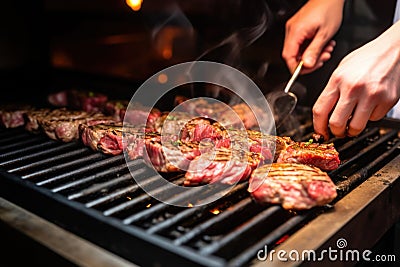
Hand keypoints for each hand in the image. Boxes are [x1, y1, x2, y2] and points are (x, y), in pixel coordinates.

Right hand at [282, 0, 344, 73]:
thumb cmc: (329, 9)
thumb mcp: (325, 34)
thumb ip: (314, 51)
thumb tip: (307, 65)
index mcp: (295, 32)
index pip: (288, 57)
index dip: (297, 67)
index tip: (308, 70)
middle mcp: (291, 31)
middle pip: (293, 55)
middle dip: (309, 60)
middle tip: (323, 58)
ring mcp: (294, 29)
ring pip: (298, 50)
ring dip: (312, 54)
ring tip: (326, 50)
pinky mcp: (298, 28)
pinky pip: (301, 43)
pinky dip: (311, 47)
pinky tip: (322, 45)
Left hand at [313, 21, 399, 139]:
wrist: (393, 50)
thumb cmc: (366, 59)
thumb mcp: (341, 70)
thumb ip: (332, 91)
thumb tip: (324, 114)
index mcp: (337, 80)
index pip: (320, 111)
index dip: (318, 126)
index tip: (320, 132)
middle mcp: (353, 88)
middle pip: (336, 123)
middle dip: (335, 132)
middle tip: (337, 131)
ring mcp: (371, 95)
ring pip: (356, 127)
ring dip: (352, 130)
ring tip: (351, 124)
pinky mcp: (387, 100)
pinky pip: (374, 119)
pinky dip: (370, 117)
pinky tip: (369, 106)